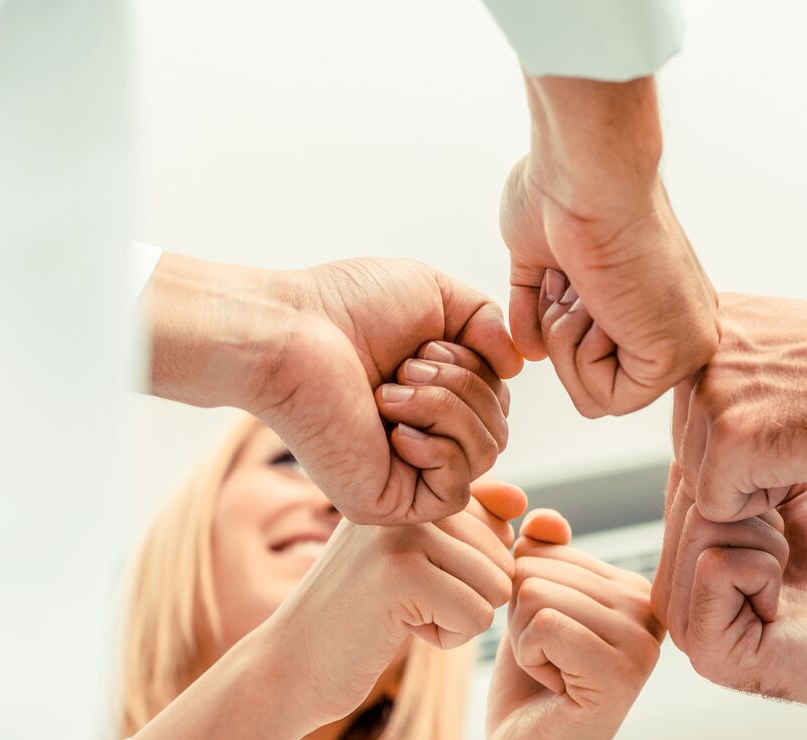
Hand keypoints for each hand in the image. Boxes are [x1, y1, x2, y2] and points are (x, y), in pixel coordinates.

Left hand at [148, 254, 522, 523]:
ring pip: (486, 454)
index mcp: (432, 396)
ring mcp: (407, 473)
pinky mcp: (390, 502)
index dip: (481, 369)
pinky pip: (457, 488)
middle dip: (465, 385)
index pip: (498, 401)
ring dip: (447, 407)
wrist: (288, 333)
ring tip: (391, 388)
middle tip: (406, 366)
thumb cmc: (347, 307)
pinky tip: (392, 423)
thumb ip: (489, 323)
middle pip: (499, 427)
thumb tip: (518, 368)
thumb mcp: (440, 296)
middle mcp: (422, 437)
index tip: (426, 345)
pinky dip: (438, 446)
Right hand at [263, 479, 526, 731]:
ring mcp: (403, 532)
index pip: (496, 520)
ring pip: (497, 586)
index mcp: (411, 486)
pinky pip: (478, 616)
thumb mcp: (414, 556)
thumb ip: (468, 524)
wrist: (287, 665)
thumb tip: (520, 501)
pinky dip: (448, 638)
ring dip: (458, 616)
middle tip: (403, 600)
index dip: (469, 566)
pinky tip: (400, 630)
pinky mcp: (403, 575)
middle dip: (466, 594)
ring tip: (401, 612)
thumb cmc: (360, 613)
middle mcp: (407, 498)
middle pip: (503, 556)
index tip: (415, 576)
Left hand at [489, 510, 662, 739]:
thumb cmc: (531, 684)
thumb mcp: (532, 605)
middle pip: (540, 568)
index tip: (553, 639)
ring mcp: (641, 642)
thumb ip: (542, 555)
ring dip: (523, 640)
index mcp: (634, 588)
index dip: (524, 593)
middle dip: (521, 617)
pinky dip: (529, 657)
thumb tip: (543, 519)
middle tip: (550, 660)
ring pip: (537, 594)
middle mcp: (648, 610)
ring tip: (553, 673)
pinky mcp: (621, 672)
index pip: (549, 547)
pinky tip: (555, 686)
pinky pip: (542, 626)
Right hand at [500, 76, 717, 416]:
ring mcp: (683, 343)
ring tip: (582, 289)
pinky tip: (597, 305)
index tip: (564, 274)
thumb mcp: (539, 256)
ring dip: (565, 344)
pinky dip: (579, 356)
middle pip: (593, 385)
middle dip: (559, 336)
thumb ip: (538, 306)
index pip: (596, 359)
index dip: (556, 324)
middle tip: (572, 282)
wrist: (583, 168)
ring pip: (595, 399)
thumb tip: (531, 351)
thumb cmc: (560, 190)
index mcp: (654, 300)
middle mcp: (676, 324)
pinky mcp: (677, 358)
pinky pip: (605, 400)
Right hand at [652, 466, 806, 737]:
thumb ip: (738, 456)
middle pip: (693, 496)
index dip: (749, 481)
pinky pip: (717, 564)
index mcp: (685, 556)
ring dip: (769, 540)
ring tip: (790, 574)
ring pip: (704, 523)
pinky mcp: (705, 647)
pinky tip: (785, 602)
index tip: (788, 521)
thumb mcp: (788, 490)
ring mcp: (683, 623)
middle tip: (794, 553)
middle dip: (759, 510)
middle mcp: (673, 590)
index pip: (688, 477)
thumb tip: (699, 405)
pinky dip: (767, 569)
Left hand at [673, 292, 806, 521]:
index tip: (794, 406)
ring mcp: (710, 394)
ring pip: (701, 482)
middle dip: (744, 461)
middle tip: (805, 424)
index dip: (746, 433)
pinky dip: (767, 502)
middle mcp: (695, 354)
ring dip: (757, 481)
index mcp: (704, 324)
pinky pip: (721, 508)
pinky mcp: (731, 441)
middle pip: (690, 451)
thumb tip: (695, 408)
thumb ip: (731, 368)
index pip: (692, 415)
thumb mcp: (781, 346)